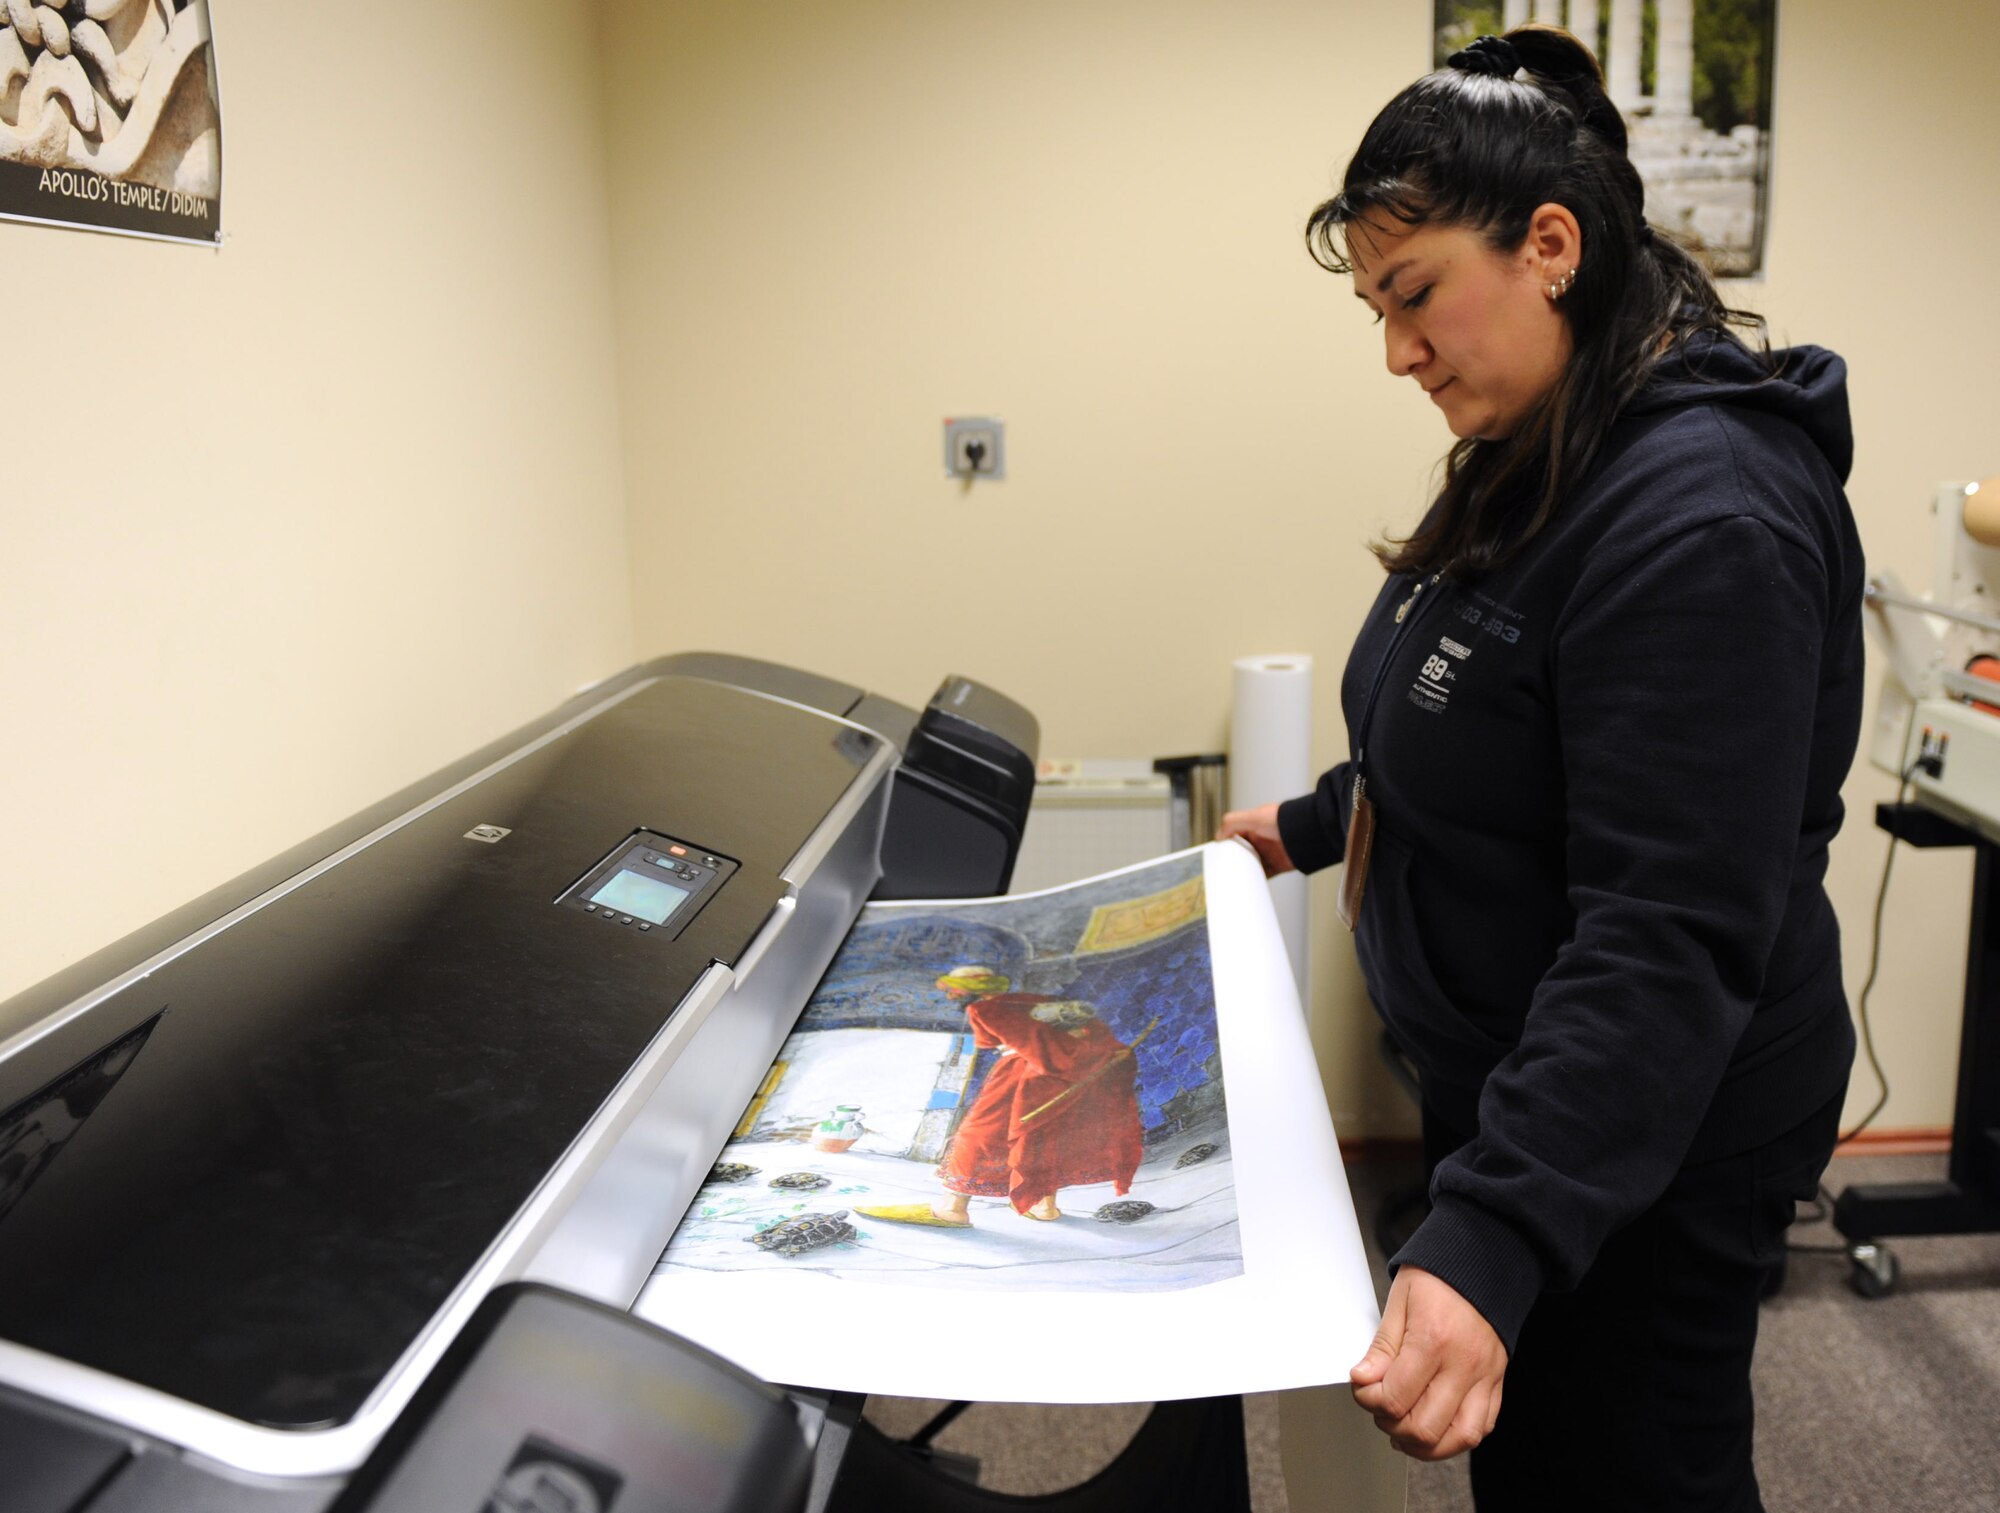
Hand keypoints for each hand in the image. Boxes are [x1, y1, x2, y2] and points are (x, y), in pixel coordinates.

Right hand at [1216, 803, 1294, 876]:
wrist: (1308, 833)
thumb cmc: (1285, 820)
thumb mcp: (1253, 816)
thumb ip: (1232, 822)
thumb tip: (1218, 835)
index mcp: (1254, 826)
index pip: (1235, 835)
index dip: (1226, 843)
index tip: (1217, 852)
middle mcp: (1261, 840)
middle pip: (1242, 852)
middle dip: (1233, 859)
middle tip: (1223, 868)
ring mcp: (1269, 853)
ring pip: (1252, 864)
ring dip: (1244, 871)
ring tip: (1233, 878)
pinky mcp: (1277, 865)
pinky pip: (1264, 875)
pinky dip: (1257, 879)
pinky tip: (1249, 882)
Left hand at [1350, 1267, 1506, 1460]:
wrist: (1484, 1260)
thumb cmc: (1440, 1276)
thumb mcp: (1400, 1300)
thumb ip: (1382, 1346)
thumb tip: (1363, 1380)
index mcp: (1434, 1340)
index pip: (1395, 1398)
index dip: (1369, 1400)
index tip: (1363, 1388)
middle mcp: (1464, 1364)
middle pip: (1425, 1427)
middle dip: (1392, 1425)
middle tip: (1380, 1408)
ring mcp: (1485, 1376)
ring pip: (1459, 1438)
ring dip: (1425, 1444)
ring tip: (1404, 1429)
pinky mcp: (1497, 1382)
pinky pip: (1482, 1427)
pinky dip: (1456, 1437)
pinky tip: (1436, 1427)